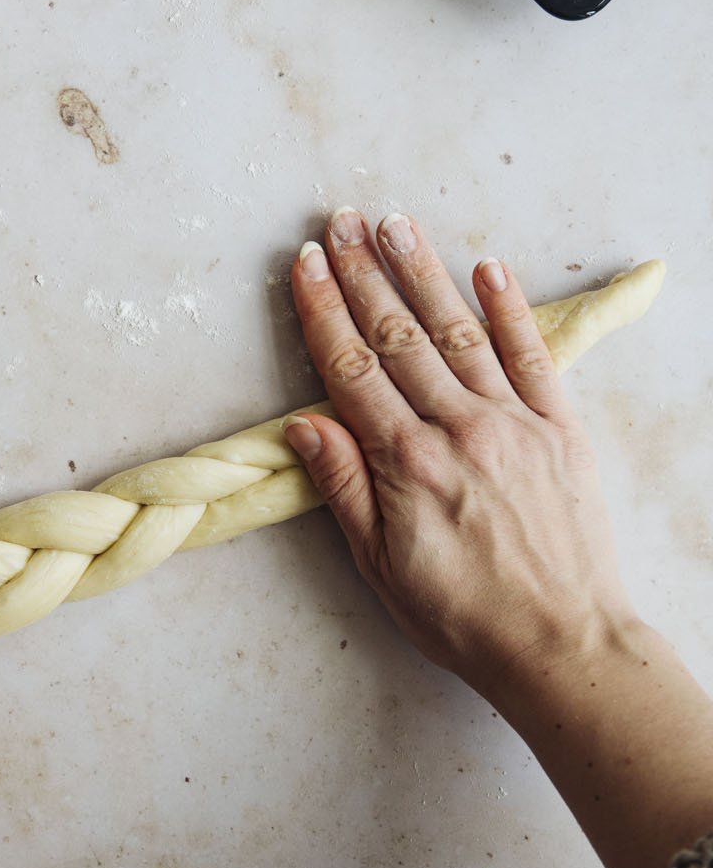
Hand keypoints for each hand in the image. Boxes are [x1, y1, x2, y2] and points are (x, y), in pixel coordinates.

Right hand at [283, 208, 633, 698]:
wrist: (562, 645)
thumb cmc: (463, 618)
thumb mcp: (380, 566)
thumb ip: (343, 488)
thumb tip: (304, 425)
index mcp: (406, 463)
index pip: (350, 371)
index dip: (323, 313)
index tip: (305, 266)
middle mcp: (458, 430)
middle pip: (398, 337)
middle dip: (363, 274)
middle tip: (339, 222)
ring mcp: (514, 424)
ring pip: (459, 332)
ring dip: (423, 273)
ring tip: (395, 224)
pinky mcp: (561, 430)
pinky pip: (533, 356)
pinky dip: (509, 309)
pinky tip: (487, 267)